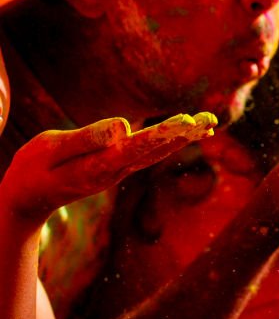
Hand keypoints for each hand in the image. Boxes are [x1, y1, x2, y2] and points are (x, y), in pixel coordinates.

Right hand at [0, 113, 215, 231]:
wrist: (27, 198)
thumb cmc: (33, 170)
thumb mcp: (51, 149)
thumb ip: (86, 139)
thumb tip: (123, 126)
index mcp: (99, 166)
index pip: (138, 146)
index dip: (164, 133)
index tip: (187, 120)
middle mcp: (116, 171)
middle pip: (156, 150)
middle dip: (184, 134)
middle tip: (210, 119)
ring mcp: (119, 171)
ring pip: (156, 152)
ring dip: (183, 137)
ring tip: (208, 123)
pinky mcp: (117, 167)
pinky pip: (149, 152)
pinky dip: (170, 142)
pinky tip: (186, 133)